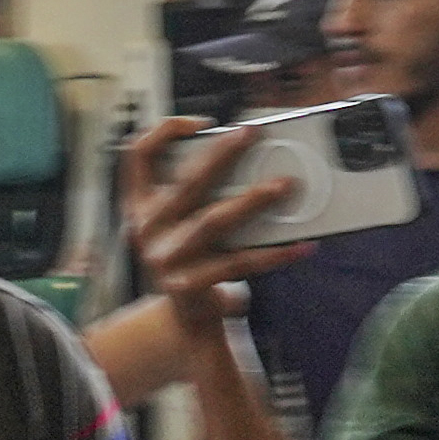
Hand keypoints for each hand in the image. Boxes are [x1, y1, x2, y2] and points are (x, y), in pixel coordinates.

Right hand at [119, 118, 308, 333]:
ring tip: (284, 186)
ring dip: (250, 201)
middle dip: (221, 154)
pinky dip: (273, 253)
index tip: (202, 123)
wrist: (184, 316)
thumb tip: (254, 157)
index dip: (165, 132)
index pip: (138, 155)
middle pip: (185, 183)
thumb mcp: (180, 220)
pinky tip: (300, 244)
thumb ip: (199, 189)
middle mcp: (147, 228)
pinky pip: (238, 262)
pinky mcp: (188, 284)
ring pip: (212, 221)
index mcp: (140, 204)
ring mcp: (165, 258)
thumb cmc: (192, 256)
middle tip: (252, 134)